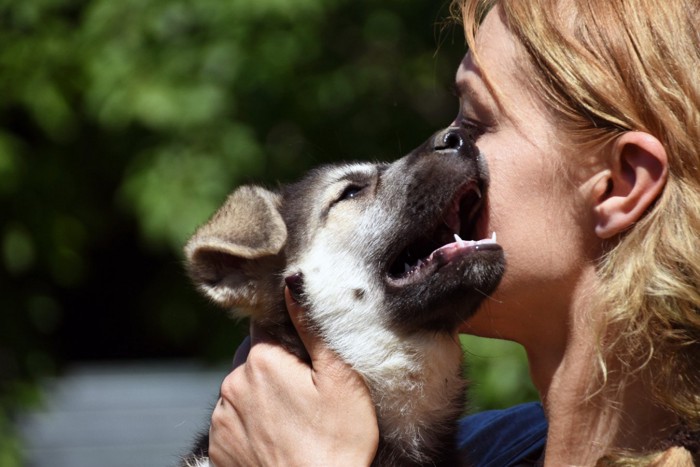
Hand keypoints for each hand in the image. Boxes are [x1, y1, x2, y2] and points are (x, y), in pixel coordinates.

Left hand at [208, 287, 378, 466]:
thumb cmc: (338, 440)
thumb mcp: (339, 378)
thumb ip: (311, 326)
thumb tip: (292, 282)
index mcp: (261, 360)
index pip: (266, 327)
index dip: (288, 338)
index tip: (305, 359)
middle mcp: (231, 384)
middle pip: (252, 358)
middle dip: (273, 366)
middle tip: (305, 392)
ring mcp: (221, 418)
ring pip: (240, 389)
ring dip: (259, 394)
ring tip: (292, 418)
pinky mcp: (218, 446)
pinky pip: (232, 420)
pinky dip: (248, 422)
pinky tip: (275, 436)